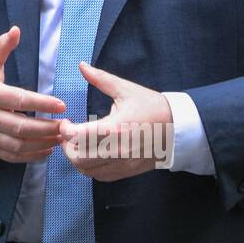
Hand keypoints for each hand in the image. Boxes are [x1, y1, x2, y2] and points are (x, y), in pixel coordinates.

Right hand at [0, 26, 67, 162]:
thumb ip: (2, 46)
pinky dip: (30, 156)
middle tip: (67, 126)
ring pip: (18, 144)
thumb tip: (16, 30)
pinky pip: (11, 156)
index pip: (20, 100)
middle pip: (21, 127)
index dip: (42, 103)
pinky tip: (46, 150)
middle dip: (47, 128)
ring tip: (61, 139)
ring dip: (42, 144)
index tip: (62, 105)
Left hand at [57, 61, 173, 180]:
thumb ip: (101, 79)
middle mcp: (116, 150)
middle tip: (69, 135)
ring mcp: (122, 163)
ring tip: (79, 145)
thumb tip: (82, 66)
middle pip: (77, 158)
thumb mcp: (126, 90)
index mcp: (114, 128)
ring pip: (87, 170)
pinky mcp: (127, 171)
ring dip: (77, 158)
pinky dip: (91, 168)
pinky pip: (100, 176)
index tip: (66, 122)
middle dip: (67, 146)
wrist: (179, 128)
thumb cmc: (152, 106)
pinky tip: (92, 155)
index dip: (65, 129)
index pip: (76, 136)